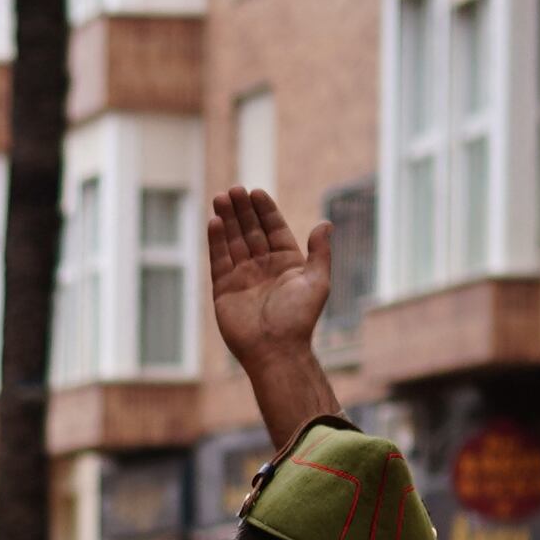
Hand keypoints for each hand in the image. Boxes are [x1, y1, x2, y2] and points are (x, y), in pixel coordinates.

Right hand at [205, 186, 333, 368]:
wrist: (275, 349)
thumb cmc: (299, 318)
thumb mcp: (317, 281)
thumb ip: (320, 252)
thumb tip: (326, 223)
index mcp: (287, 263)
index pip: (273, 229)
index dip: (265, 211)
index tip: (256, 192)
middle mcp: (263, 267)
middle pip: (250, 231)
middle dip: (242, 210)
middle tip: (234, 190)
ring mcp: (242, 277)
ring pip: (233, 241)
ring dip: (227, 220)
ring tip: (221, 198)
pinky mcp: (224, 289)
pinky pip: (218, 260)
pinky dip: (216, 241)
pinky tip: (214, 222)